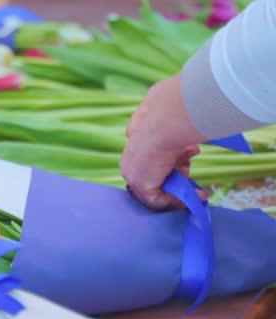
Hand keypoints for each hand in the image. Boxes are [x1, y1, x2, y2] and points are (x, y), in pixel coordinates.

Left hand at [120, 73, 206, 209]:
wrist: (168, 119)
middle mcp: (128, 161)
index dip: (173, 160)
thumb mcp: (161, 108)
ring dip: (178, 183)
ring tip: (190, 169)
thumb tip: (164, 131)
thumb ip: (155, 119)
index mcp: (132, 144)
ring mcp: (133, 174)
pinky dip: (178, 201)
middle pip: (154, 175)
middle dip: (176, 171)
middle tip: (190, 162)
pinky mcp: (141, 186)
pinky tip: (196, 194)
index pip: (150, 161)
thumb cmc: (169, 109)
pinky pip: (159, 202)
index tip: (190, 154)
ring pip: (157, 189)